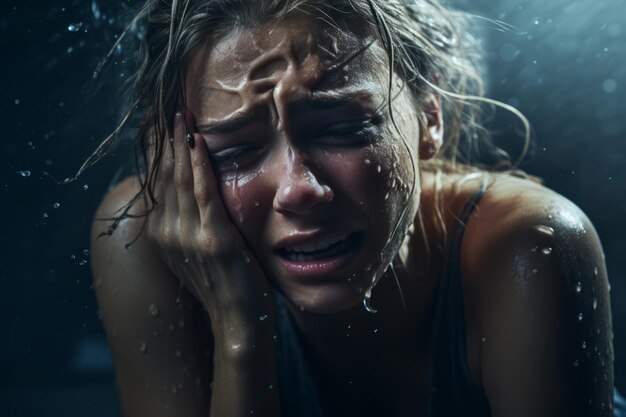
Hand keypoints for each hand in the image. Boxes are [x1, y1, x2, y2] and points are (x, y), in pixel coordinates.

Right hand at [147, 112, 274, 329]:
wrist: (237, 323)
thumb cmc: (224, 286)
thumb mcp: (197, 253)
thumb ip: (190, 225)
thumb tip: (193, 196)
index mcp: (161, 235)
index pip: (158, 182)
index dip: (160, 151)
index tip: (162, 123)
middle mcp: (167, 234)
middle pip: (166, 176)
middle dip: (168, 139)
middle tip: (172, 108)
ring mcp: (188, 237)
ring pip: (181, 179)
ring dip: (182, 143)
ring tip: (182, 115)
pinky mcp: (214, 239)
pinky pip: (205, 193)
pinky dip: (200, 165)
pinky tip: (199, 141)